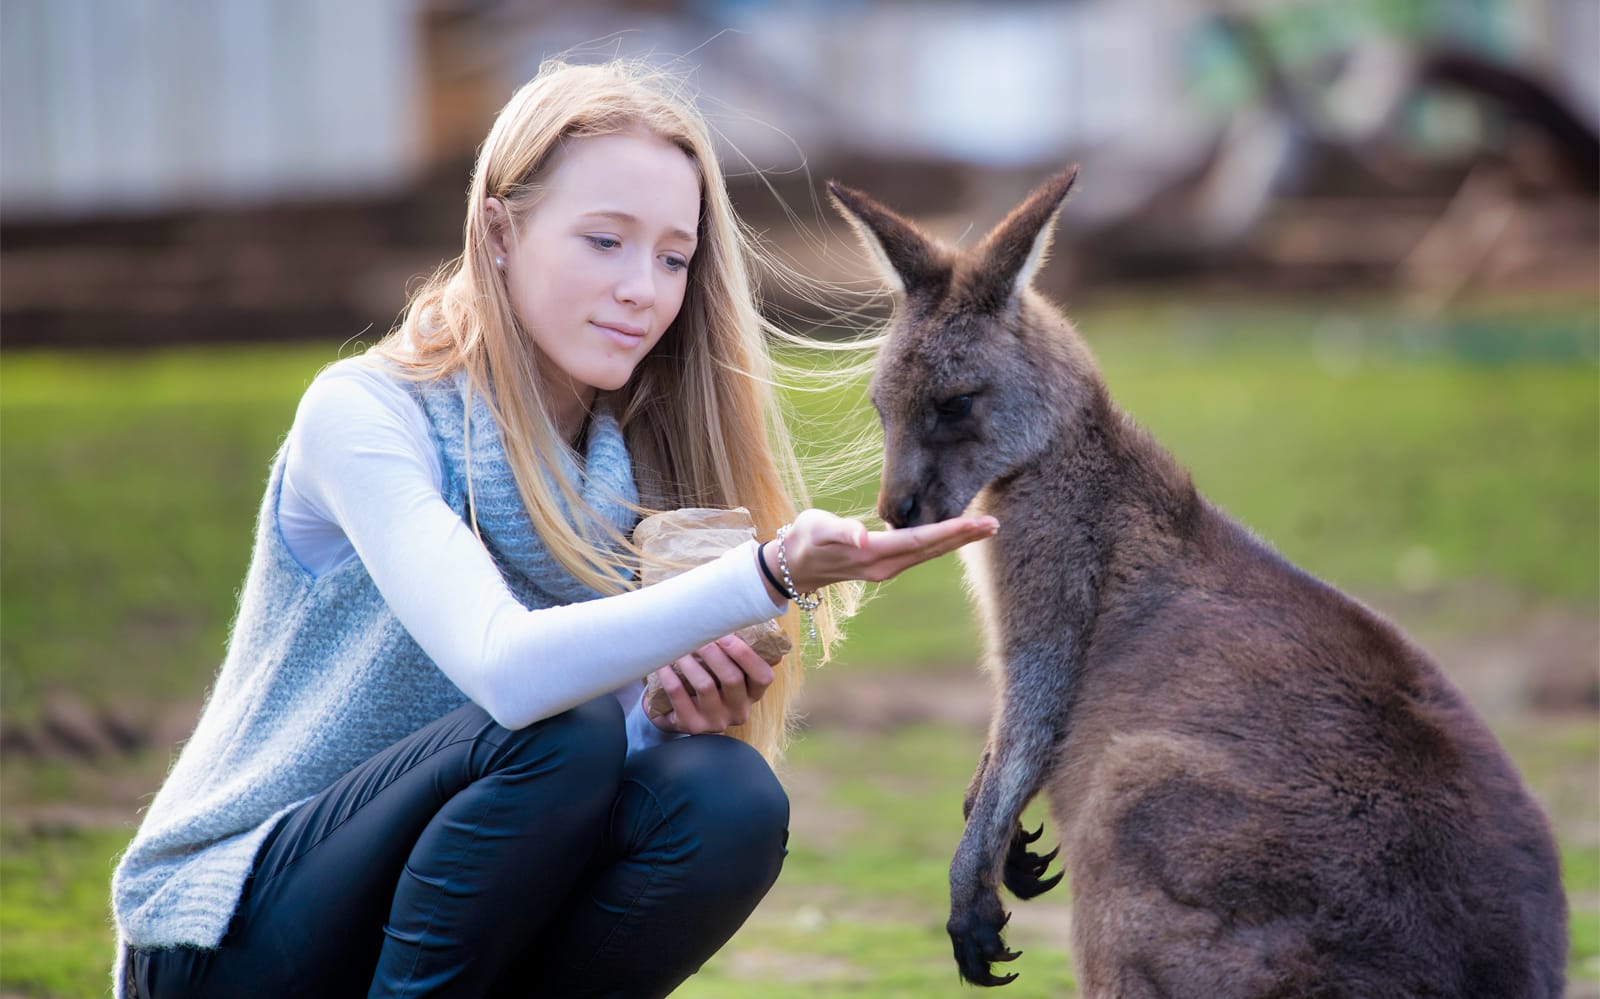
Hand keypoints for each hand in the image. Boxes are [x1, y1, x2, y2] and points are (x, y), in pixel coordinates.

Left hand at [649, 633, 777, 734]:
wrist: (681, 714)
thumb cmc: (709, 683)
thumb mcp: (727, 673)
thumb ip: (736, 654)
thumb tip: (737, 620)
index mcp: (752, 694)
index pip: (763, 677)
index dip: (746, 655)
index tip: (726, 635)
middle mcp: (738, 711)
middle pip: (732, 679)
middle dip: (713, 652)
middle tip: (697, 634)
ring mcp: (716, 721)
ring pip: (705, 685)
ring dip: (690, 661)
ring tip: (677, 645)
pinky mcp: (692, 725)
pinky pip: (679, 696)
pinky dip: (669, 676)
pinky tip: (662, 663)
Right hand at [765, 508, 998, 593]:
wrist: (793, 565)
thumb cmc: (805, 539)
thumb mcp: (817, 530)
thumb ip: (840, 530)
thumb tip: (862, 535)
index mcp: (874, 554)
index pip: (920, 540)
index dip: (950, 531)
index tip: (977, 523)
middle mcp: (886, 566)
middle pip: (932, 549)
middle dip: (964, 537)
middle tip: (994, 523)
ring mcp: (887, 568)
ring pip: (929, 553)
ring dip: (957, 541)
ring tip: (983, 528)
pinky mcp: (885, 565)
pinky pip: (920, 553)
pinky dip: (941, 542)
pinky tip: (954, 534)